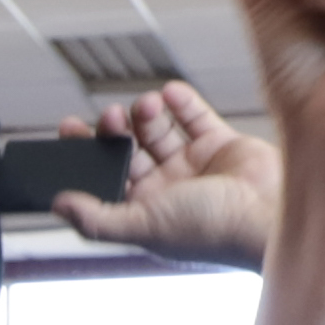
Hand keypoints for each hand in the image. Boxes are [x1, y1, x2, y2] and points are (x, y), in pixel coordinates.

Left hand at [51, 81, 281, 270]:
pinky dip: (182, 102)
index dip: (86, 153)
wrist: (267, 219)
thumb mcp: (142, 225)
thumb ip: (96, 217)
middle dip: (117, 130)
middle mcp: (166, 189)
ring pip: (160, 131)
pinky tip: (170, 92)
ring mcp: (194, 166)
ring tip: (147, 104)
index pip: (104, 176)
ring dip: (147, 114)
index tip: (69, 127)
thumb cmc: (209, 231)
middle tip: (113, 115)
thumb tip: (57, 204)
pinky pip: (196, 117)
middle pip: (129, 150)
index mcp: (143, 210)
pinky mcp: (222, 145)